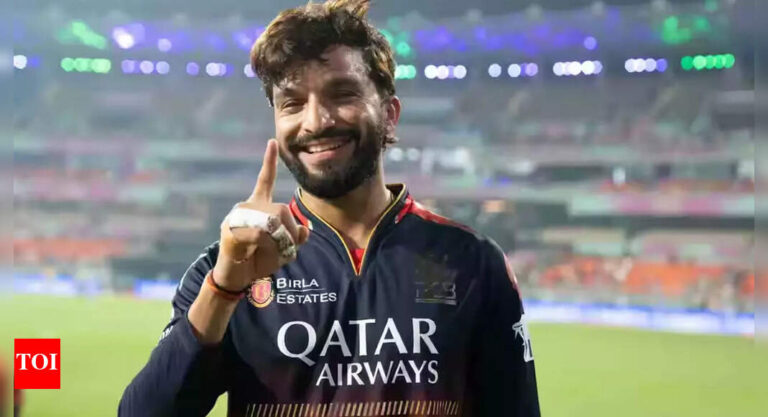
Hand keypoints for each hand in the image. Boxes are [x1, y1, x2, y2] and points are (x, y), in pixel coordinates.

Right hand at [213, 139, 309, 290]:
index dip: (269, 162)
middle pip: (282, 210)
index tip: (272, 142)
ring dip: (280, 243)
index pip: (265, 180)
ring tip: (268, 253)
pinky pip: (259, 234)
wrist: (235, 276)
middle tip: (285, 249)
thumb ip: (296, 238)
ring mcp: (237, 217)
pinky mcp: (231, 231)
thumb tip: (305, 231)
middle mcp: (248, 207)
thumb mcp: (284, 250)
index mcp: (259, 206)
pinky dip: (265, 246)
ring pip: (273, 222)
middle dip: (291, 233)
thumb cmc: (259, 259)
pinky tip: (254, 251)